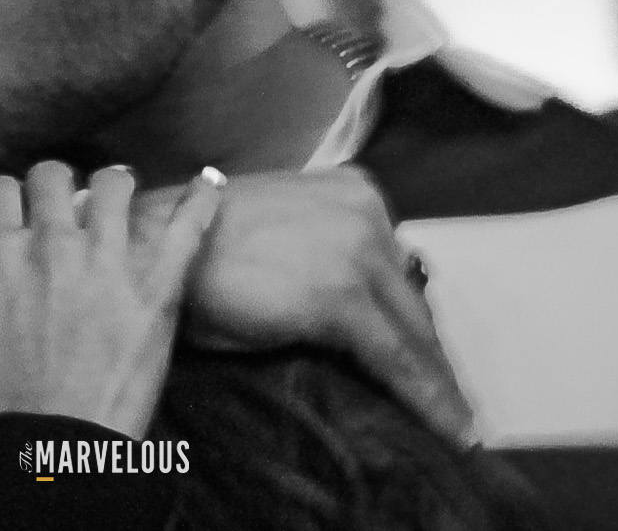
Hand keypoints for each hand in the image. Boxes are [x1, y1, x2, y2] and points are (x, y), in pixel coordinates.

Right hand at [0, 161, 222, 449]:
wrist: (48, 458)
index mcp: (2, 253)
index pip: (0, 189)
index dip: (0, 200)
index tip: (6, 218)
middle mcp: (57, 243)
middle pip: (53, 176)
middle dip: (49, 186)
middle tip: (55, 209)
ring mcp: (112, 262)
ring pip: (113, 186)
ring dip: (108, 185)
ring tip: (113, 196)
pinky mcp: (157, 287)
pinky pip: (188, 228)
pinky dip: (202, 198)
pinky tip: (209, 180)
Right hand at [139, 165, 474, 441]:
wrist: (159, 242)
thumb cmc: (205, 246)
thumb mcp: (285, 240)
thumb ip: (329, 258)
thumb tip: (363, 313)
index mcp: (354, 191)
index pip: (398, 270)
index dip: (418, 321)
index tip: (437, 359)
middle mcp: (367, 211)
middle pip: (412, 299)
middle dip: (433, 355)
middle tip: (452, 400)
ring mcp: (356, 249)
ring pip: (413, 332)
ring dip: (438, 382)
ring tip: (458, 422)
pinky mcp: (342, 294)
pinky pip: (397, 358)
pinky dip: (426, 397)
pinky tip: (447, 425)